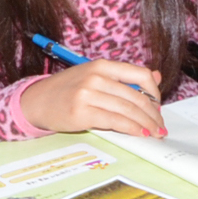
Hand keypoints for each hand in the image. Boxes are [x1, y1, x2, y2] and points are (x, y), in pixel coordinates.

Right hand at [19, 61, 165, 137]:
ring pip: (128, 110)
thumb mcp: (95, 76)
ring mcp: (88, 94)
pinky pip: (115, 121)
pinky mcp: (81, 112)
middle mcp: (96, 76)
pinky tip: (139, 134)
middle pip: (136, 97)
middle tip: (160, 126)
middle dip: (153, 114)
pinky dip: (131, 128)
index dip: (155, 92)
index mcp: (103, 65)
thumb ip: (125, 77)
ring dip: (146, 124)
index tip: (158, 106)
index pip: (140, 74)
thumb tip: (157, 76)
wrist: (37, 101)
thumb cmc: (68, 90)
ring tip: (154, 133)